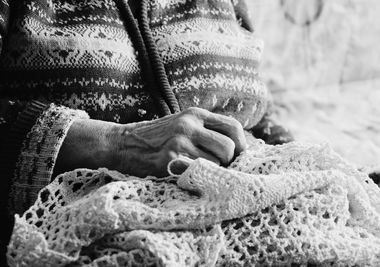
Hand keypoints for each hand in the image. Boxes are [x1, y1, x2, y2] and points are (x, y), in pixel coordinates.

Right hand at [54, 107, 246, 176]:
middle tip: (217, 167)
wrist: (124, 144)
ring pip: (216, 163)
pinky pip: (197, 173)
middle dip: (229, 161)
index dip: (242, 144)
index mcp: (195, 114)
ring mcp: (179, 142)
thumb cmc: (158, 138)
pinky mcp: (169, 160)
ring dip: (212, 171)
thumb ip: (207, 131)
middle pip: (229, 147)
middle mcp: (189, 125)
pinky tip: (185, 174)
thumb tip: (238, 147)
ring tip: (197, 169)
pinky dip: (197, 178)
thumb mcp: (183, 124)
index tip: (238, 156)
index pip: (233, 127)